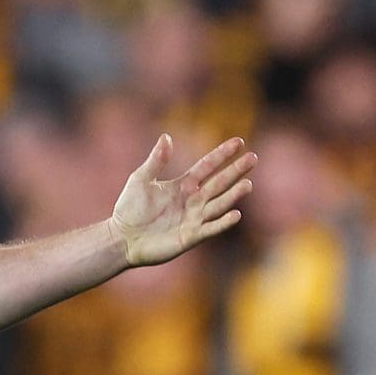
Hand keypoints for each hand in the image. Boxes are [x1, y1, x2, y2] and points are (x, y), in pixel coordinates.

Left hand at [110, 135, 254, 267]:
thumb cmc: (129, 208)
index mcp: (183, 184)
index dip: (223, 154)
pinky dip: (223, 222)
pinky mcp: (191, 236)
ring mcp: (194, 218)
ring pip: (219, 204)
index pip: (208, 166)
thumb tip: (167, 137)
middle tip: (253, 158)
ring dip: (233, 195)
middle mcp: (193, 200)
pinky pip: (211, 228)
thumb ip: (156, 160)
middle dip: (236, 171)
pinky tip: (236, 214)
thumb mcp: (141, 179)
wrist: (122, 238)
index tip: (239, 142)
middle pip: (219, 183)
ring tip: (248, 184)